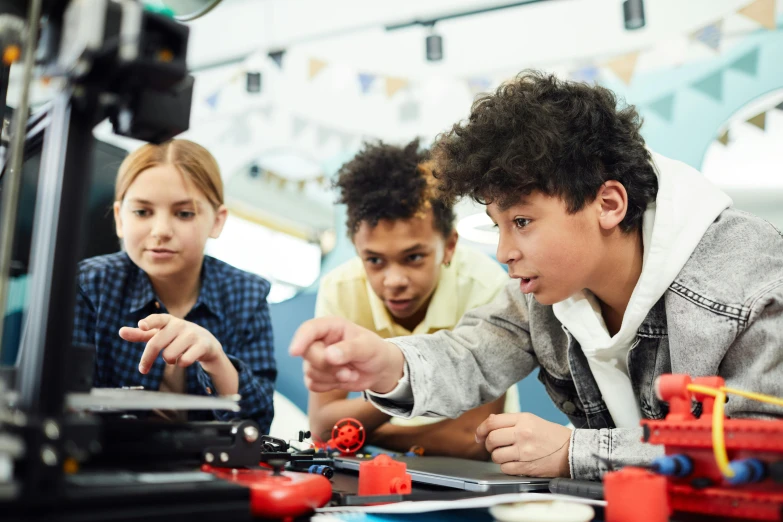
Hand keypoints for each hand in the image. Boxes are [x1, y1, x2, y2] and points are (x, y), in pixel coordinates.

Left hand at [119, 314, 226, 374]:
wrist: (206, 342)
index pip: (157, 319)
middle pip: (156, 343)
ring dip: (169, 360)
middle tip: (143, 369)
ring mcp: (192, 334)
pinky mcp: (202, 345)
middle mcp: (180, 325)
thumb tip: (121, 331)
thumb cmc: (176, 338)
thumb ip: (140, 334)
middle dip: (148, 358)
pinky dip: (181, 364)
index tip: (141, 325)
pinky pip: (184, 361)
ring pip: (169, 355)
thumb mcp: (159, 334)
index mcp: (168, 320)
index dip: (149, 322)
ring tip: (174, 356)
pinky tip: (185, 359)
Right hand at [289, 317, 404, 393]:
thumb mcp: (368, 347)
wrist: (379, 369)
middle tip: (349, 371)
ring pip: (310, 372)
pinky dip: (329, 386)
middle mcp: (320, 340)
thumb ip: (350, 350)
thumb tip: (329, 355)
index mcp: (331, 326)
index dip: (300, 339)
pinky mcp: (317, 375)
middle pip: (308, 353)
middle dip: (328, 366)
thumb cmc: (374, 351)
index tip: (294, 352)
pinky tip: (343, 379)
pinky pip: (313, 384)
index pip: (309, 329)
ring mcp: (316, 358)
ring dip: (333, 378)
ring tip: (352, 373)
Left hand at [476, 412, 571, 477]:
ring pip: (496, 455)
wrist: (572, 451)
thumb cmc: (551, 436)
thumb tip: (489, 423)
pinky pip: (505, 468)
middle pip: (491, 439)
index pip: (492, 422)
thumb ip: (510, 421)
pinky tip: (513, 463)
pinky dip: (506, 467)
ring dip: (496, 456)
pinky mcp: (527, 467)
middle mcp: (522, 433)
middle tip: (492, 446)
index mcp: (523, 419)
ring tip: (505, 455)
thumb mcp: (532, 420)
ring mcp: (524, 451)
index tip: (479, 435)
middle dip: (487, 444)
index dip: (481, 429)